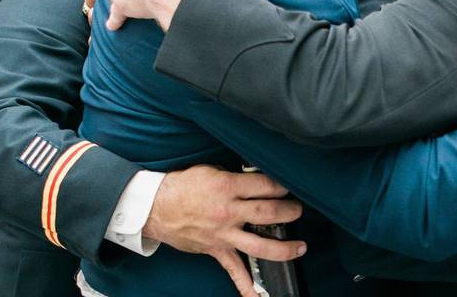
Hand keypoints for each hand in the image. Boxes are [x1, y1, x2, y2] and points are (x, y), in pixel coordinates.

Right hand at [143, 165, 305, 296]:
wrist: (156, 207)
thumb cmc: (184, 186)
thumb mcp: (212, 171)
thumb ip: (236, 177)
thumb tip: (256, 179)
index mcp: (228, 187)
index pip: (265, 186)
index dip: (282, 186)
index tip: (290, 186)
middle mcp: (229, 212)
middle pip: (269, 213)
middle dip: (290, 212)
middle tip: (298, 210)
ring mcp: (224, 234)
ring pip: (260, 245)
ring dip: (283, 248)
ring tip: (300, 247)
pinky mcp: (216, 250)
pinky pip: (234, 271)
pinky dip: (246, 287)